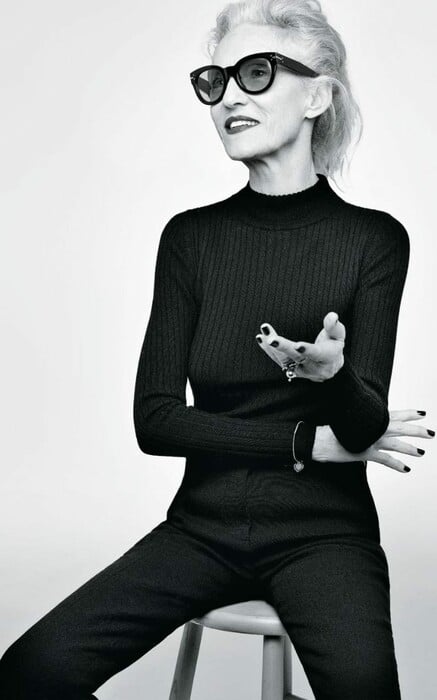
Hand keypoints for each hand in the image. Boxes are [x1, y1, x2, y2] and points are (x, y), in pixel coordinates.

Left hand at [255, 311, 344, 381]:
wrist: (328, 367)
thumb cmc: (333, 346)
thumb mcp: (338, 336)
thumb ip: (334, 326)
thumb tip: (332, 316)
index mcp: (327, 358)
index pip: (317, 354)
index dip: (308, 350)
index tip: (298, 346)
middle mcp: (313, 368)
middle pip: (296, 358)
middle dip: (283, 348)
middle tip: (271, 339)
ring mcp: (300, 371)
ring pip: (284, 360)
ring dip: (272, 347)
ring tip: (263, 333)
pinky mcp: (290, 370)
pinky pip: (278, 360)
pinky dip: (268, 350)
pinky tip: (260, 338)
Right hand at [312, 409, 434, 472]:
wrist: (317, 438)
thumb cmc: (329, 429)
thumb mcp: (347, 420)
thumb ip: (360, 420)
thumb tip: (366, 421)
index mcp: (369, 417)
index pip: (394, 413)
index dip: (409, 413)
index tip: (422, 413)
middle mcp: (373, 427)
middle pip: (400, 427)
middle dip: (417, 430)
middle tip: (431, 433)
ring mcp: (370, 440)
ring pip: (397, 444)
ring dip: (411, 448)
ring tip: (422, 452)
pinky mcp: (365, 453)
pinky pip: (386, 460)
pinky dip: (397, 465)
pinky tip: (406, 469)